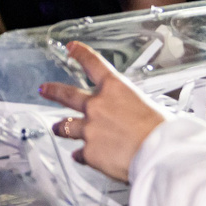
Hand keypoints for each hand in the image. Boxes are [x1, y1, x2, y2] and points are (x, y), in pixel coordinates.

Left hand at [37, 42, 166, 181]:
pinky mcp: (89, 152)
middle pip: (68, 95)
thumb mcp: (148, 105)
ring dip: (60, 127)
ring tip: (56, 128)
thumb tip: (130, 116)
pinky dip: (82, 155)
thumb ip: (130, 107)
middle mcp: (97, 106)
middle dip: (53, 91)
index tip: (71, 48)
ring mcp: (89, 129)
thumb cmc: (161, 130)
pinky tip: (81, 157)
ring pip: (66, 127)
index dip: (80, 54)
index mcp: (115, 88)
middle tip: (44, 88)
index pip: (93, 64)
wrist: (158, 154)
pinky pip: (80, 154)